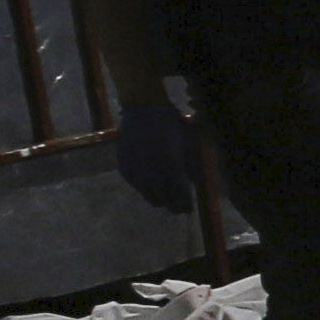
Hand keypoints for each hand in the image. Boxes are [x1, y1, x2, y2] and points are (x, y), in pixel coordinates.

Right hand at [112, 97, 201, 211]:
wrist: (143, 110)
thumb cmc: (171, 125)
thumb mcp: (189, 144)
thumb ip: (193, 167)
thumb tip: (196, 186)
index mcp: (169, 165)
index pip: (176, 194)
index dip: (183, 204)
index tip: (189, 209)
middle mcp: (150, 171)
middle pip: (161, 198)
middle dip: (171, 204)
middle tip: (179, 208)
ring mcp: (134, 169)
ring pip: (146, 194)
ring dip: (157, 198)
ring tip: (166, 199)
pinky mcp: (123, 166)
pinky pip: (135, 185)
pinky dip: (145, 188)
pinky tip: (152, 187)